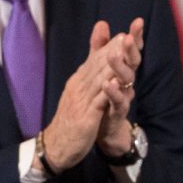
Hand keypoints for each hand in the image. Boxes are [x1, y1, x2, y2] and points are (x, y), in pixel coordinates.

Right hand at [40, 21, 115, 171]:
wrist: (55, 147)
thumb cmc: (70, 120)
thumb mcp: (78, 96)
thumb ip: (88, 78)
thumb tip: (96, 63)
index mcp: (77, 82)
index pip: (94, 60)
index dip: (109, 47)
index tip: (124, 34)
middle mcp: (78, 88)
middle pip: (97, 65)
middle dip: (113, 50)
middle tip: (128, 36)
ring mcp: (81, 102)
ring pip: (98, 79)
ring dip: (112, 64)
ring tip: (125, 52)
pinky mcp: (85, 118)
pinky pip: (98, 101)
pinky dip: (108, 90)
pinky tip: (117, 82)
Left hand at [97, 17, 144, 156]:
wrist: (107, 131)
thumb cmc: (107, 98)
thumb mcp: (101, 69)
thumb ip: (101, 47)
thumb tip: (102, 23)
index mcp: (124, 70)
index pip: (131, 50)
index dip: (136, 36)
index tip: (138, 21)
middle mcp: (127, 81)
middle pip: (133, 62)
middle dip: (131, 49)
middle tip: (128, 37)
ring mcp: (124, 96)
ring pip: (126, 81)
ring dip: (120, 68)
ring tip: (113, 56)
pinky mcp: (118, 113)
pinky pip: (118, 102)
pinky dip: (113, 93)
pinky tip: (108, 84)